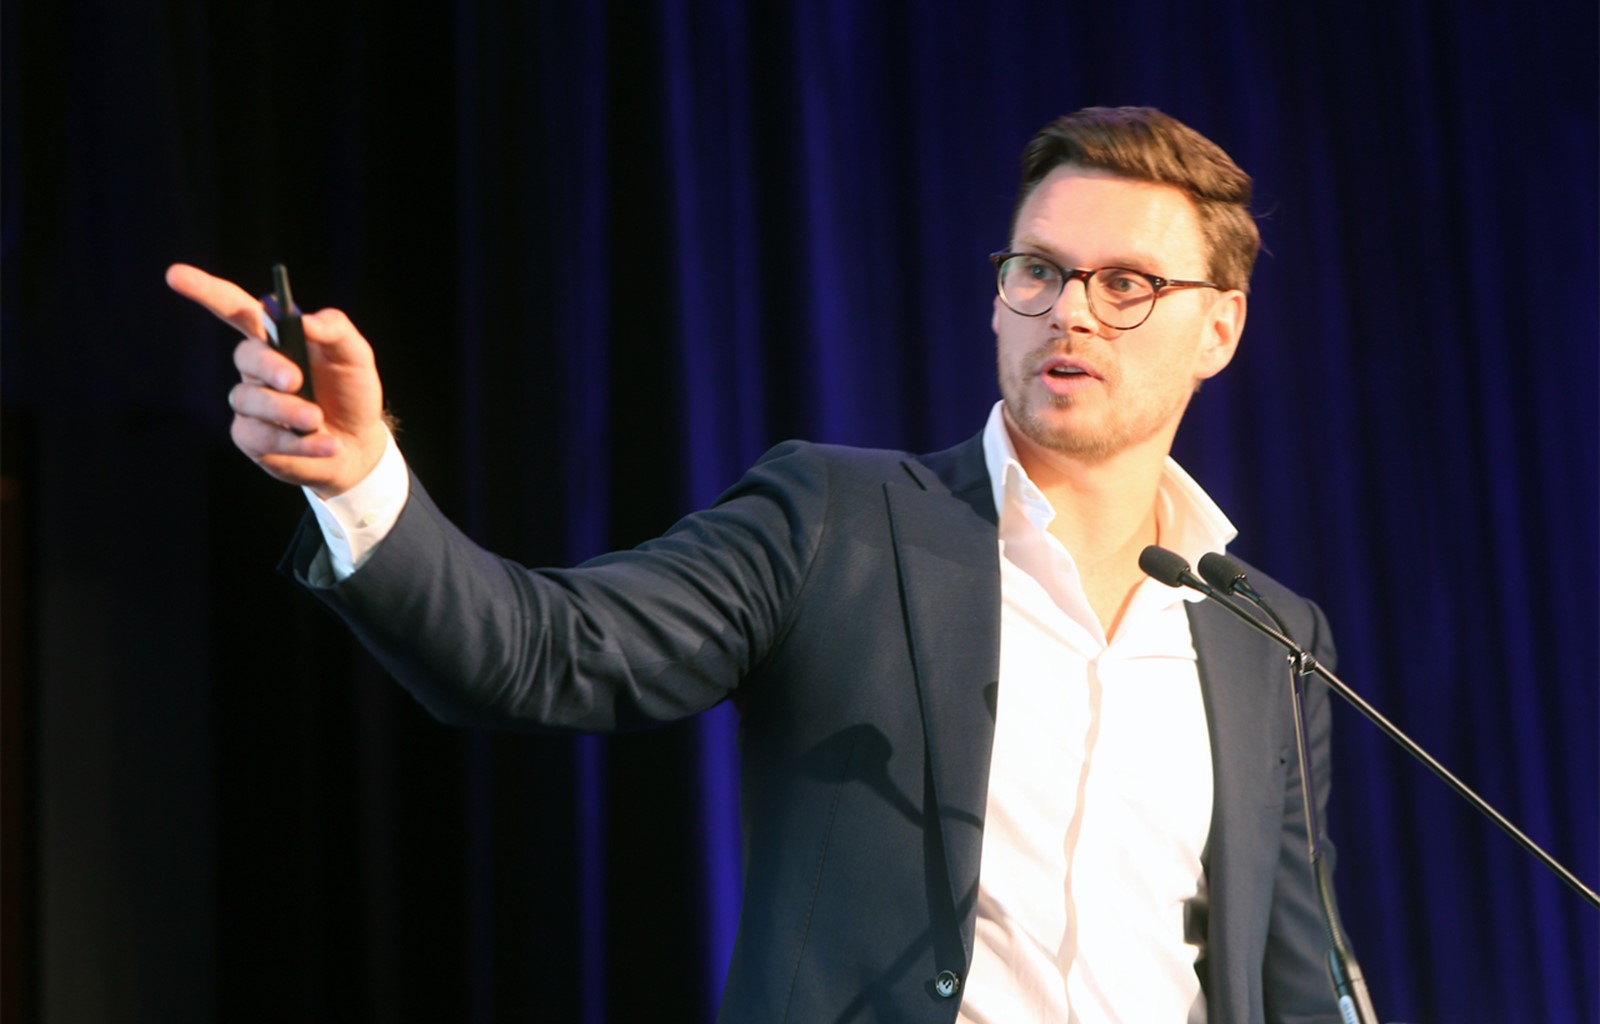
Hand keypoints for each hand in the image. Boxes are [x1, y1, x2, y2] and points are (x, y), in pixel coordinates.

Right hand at [166, 263, 389, 497]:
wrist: (359, 444)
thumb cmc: (352, 392)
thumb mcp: (355, 356)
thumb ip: (335, 330)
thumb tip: (305, 320)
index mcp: (276, 339)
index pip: (233, 308)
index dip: (204, 291)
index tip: (175, 275)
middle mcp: (257, 368)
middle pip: (245, 356)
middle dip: (269, 366)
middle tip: (295, 380)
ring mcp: (250, 403)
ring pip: (249, 400)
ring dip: (288, 410)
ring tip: (318, 420)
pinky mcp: (251, 437)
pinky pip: (262, 436)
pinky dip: (298, 441)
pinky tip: (327, 444)